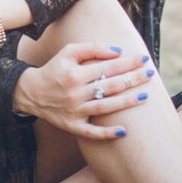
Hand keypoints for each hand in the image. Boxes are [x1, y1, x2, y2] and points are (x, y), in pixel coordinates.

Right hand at [12, 43, 154, 140]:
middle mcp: (75, 93)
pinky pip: (91, 133)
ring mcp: (75, 112)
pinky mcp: (72, 126)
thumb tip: (118, 52)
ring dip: (127, 102)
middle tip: (150, 73)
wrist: (31, 92)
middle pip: (110, 86)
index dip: (127, 62)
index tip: (143, 58)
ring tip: (145, 96)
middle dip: (133, 78)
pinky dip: (107, 134)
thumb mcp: (68, 52)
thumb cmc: (54, 69)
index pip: (107, 67)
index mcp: (75, 74)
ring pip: (105, 107)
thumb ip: (92, 48)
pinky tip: (124, 132)